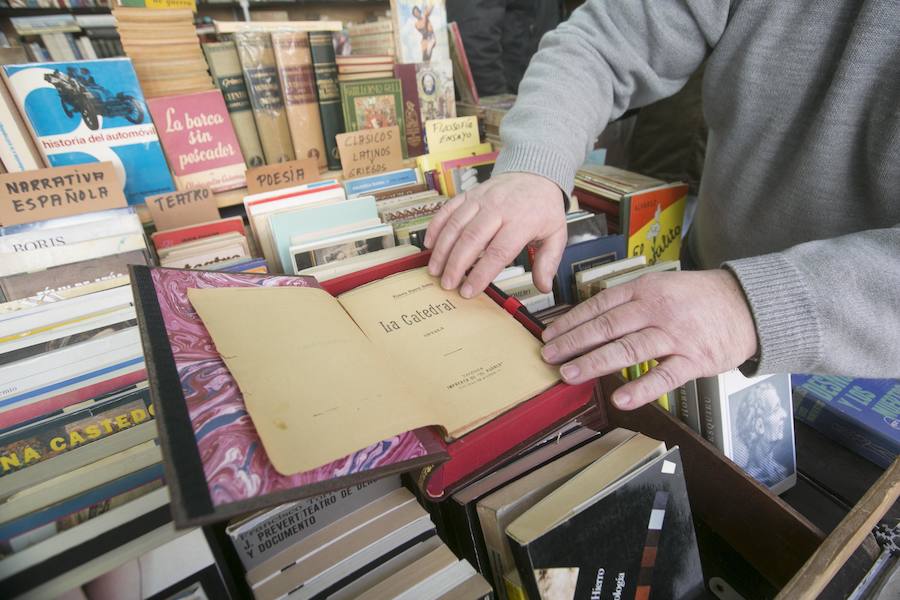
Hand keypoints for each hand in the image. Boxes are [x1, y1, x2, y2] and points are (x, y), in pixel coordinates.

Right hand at [424, 172, 566, 297]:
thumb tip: (543, 286)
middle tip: (447, 284)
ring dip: (442, 249)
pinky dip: (436, 226)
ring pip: (456, 225)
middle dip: (456, 264)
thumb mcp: (556, 233)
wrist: (536, 173)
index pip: (498, 252)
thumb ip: (548, 261)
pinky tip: (429, 244)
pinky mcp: (470, 194)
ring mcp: (482, 199)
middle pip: (472, 239)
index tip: (469, 291)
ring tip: (435, 270)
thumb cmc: (543, 207)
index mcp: (521, 221)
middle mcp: (499, 208)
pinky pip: (448, 209)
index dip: (481, 274)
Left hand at [540, 269, 757, 409]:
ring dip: (596, 362)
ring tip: (570, 374)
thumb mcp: (663, 286)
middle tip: (549, 356)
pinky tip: (620, 399)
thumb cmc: (701, 297)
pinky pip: (664, 375)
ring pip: (629, 349)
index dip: (571, 322)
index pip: (599, 306)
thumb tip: (592, 319)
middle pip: (608, 326)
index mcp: (645, 290)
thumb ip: (631, 302)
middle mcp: (657, 310)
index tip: (550, 335)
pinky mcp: (695, 359)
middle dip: (574, 342)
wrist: (749, 304)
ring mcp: (676, 335)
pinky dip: (641, 388)